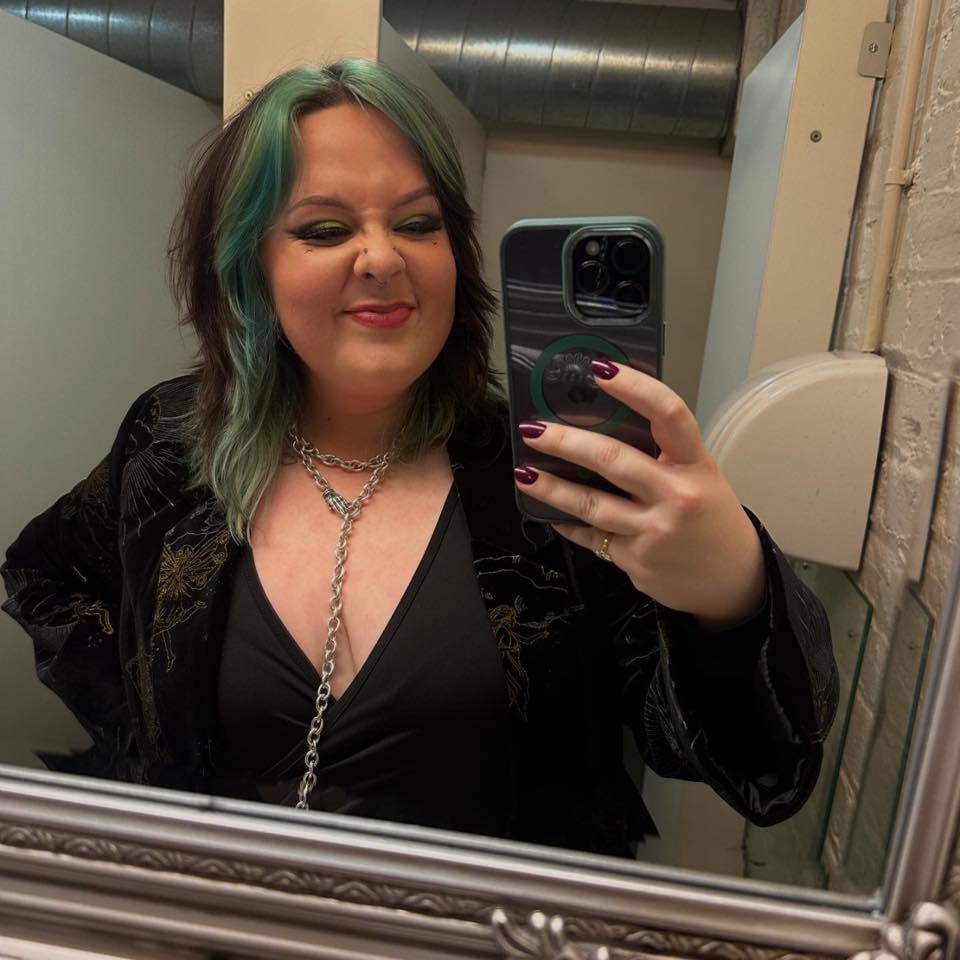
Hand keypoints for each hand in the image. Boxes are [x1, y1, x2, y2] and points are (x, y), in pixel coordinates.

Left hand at [514, 360, 765, 631]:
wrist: (731, 579)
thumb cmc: (710, 517)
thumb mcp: (700, 476)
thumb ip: (662, 454)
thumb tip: (603, 422)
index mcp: (696, 465)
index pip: (668, 415)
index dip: (635, 387)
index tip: (601, 369)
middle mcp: (676, 496)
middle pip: (614, 460)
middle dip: (568, 442)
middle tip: (535, 429)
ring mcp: (654, 531)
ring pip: (592, 504)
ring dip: (551, 488)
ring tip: (525, 473)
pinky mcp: (635, 560)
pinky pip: (591, 536)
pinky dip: (567, 522)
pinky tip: (547, 511)